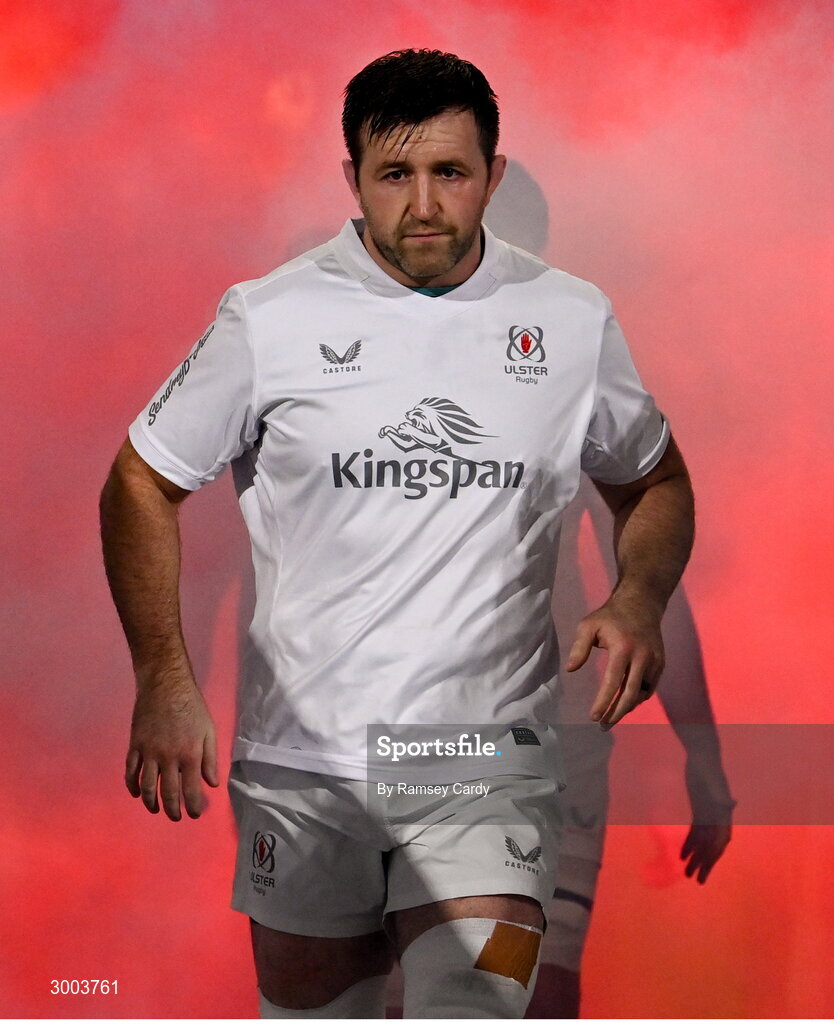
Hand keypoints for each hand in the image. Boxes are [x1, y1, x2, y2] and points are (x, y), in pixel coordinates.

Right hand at [125, 673, 218, 820]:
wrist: (165, 685)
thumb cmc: (192, 707)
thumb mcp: (209, 731)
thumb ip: (210, 759)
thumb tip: (212, 783)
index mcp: (190, 755)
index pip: (191, 790)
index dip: (192, 806)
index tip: (194, 814)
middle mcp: (169, 758)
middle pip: (168, 793)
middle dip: (172, 809)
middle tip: (176, 817)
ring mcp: (149, 752)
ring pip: (147, 787)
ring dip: (151, 803)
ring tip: (156, 810)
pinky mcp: (135, 745)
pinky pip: (130, 772)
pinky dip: (132, 785)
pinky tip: (137, 793)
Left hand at [565, 593, 664, 729]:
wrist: (642, 604)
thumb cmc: (610, 616)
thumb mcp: (589, 625)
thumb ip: (579, 647)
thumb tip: (570, 670)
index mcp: (623, 648)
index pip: (613, 682)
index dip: (603, 702)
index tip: (593, 717)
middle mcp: (642, 658)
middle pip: (631, 695)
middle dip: (616, 713)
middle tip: (603, 726)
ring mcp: (655, 661)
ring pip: (642, 694)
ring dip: (627, 708)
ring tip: (611, 717)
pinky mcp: (661, 663)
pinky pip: (650, 688)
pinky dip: (638, 698)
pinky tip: (625, 703)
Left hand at [680, 757, 733, 882]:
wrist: (702, 757)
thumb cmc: (709, 769)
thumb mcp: (714, 782)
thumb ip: (721, 795)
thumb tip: (730, 803)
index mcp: (724, 816)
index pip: (719, 843)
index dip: (712, 859)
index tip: (704, 874)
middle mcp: (718, 820)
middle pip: (711, 847)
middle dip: (704, 864)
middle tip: (694, 880)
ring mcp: (709, 816)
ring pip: (702, 842)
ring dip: (696, 857)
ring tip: (686, 872)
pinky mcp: (699, 811)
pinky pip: (695, 832)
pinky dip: (689, 844)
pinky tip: (682, 854)